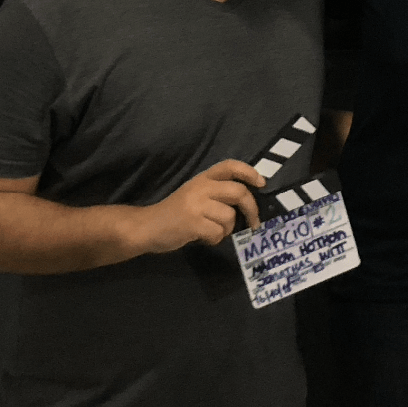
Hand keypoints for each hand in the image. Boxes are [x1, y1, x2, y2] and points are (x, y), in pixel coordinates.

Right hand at [126, 160, 264, 253]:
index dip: (249, 172)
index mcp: (202, 178)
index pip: (229, 166)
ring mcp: (196, 205)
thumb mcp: (195, 194)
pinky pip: (218, 233)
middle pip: (238, 192)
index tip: (261, 184)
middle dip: (251, 209)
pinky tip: (203, 238)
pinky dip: (215, 240)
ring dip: (226, 230)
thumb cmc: (175, 213)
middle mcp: (200, 187)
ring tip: (211, 231)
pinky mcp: (192, 223)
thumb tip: (247, 202)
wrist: (146, 227)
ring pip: (229, 217)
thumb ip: (217, 193)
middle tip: (254, 223)